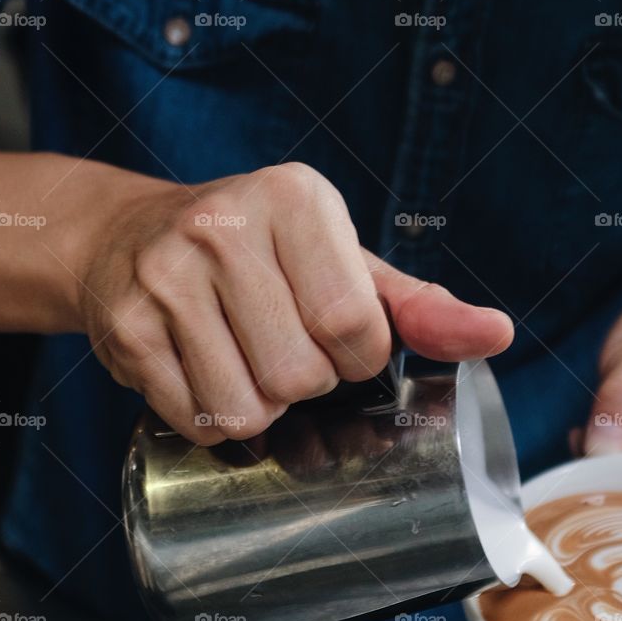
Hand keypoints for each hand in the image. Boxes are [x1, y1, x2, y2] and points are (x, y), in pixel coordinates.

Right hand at [73, 162, 513, 443]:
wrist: (127, 238)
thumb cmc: (258, 257)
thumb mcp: (341, 263)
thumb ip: (419, 307)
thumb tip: (496, 335)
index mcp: (295, 198)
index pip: (353, 323)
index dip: (356, 357)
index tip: (337, 341)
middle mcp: (223, 227)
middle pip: (300, 375)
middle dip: (306, 382)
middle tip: (281, 346)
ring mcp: (165, 278)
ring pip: (248, 408)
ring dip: (261, 406)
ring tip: (241, 358)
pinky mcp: (125, 329)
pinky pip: (199, 421)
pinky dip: (215, 417)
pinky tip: (204, 371)